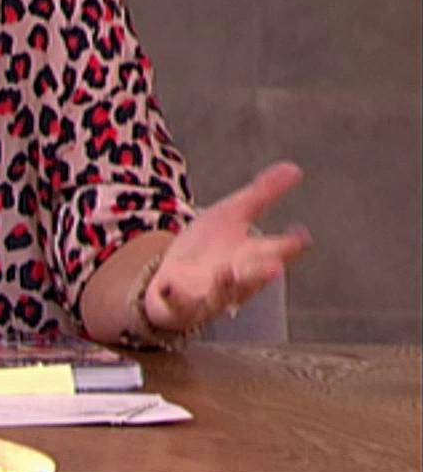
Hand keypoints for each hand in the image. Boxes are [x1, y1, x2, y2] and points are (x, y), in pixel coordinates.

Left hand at [146, 161, 312, 332]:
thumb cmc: (210, 248)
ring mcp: (208, 293)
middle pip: (253, 277)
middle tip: (275, 266)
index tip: (301, 236)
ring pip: (221, 294)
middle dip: (263, 273)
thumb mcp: (232, 214)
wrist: (173, 278)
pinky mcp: (179, 303)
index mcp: (253, 257)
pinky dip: (176, 297)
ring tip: (227, 272)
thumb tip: (295, 168)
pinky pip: (178, 304)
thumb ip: (262, 194)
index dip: (291, 245)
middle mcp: (236, 278)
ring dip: (225, 286)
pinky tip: (171, 286)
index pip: (280, 252)